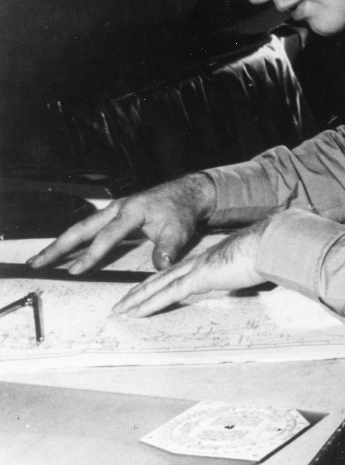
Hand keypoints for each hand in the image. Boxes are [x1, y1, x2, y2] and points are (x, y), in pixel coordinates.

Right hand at [28, 174, 214, 274]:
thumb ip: (168, 249)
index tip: (75, 270)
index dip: (91, 255)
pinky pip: (89, 228)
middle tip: (37, 262)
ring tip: (40, 258)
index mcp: (132, 211)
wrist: (187, 194)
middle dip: (58, 246)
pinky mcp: (114, 215)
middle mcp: (118, 208)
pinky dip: (73, 240)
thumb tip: (160, 265)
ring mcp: (114, 211)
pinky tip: (62, 252)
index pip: (107, 236)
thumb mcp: (179, 231)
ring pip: (81, 227)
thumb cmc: (182, 211)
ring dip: (60, 243)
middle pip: (81, 228)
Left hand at [112, 223, 266, 317]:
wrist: (268, 243)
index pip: (176, 274)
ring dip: (136, 299)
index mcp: (208, 260)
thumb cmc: (264, 252)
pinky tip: (135, 312)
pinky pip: (168, 294)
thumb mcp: (247, 266)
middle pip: (160, 279)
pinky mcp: (199, 278)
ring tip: (120, 310)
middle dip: (139, 291)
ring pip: (158, 286)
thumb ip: (236, 273)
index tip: (146, 291)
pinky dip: (149, 304)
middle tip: (122, 303)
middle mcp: (197, 263)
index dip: (158, 283)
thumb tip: (240, 279)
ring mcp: (196, 270)